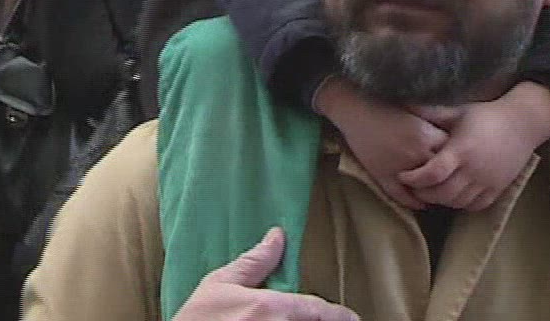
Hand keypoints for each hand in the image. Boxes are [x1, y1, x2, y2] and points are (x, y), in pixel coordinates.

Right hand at [172, 228, 358, 320]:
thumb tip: (277, 237)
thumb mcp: (219, 284)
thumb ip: (253, 262)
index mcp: (272, 307)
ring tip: (306, 319)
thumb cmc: (198, 317)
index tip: (351, 317)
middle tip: (326, 316)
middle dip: (323, 320)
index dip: (340, 314)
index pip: (320, 310)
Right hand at [314, 77, 447, 210]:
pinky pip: (402, 196)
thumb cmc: (386, 108)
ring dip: (432, 196)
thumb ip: (436, 129)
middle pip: (442, 175)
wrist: (355, 109)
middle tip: (452, 185)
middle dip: (447, 181)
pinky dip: (413, 203)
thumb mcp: (417, 114)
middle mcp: (416, 153)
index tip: (458, 166)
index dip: (456, 163)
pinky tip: (419, 204)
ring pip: (425, 189)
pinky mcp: (383, 175)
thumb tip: (454, 144)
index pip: (453, 157)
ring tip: (437, 196)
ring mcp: (399, 167)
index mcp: (427, 137)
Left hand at [399, 83, 549, 210]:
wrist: (522, 124)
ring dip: (440, 200)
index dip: (414, 179)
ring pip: (458, 202)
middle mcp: (474, 170)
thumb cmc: (485, 116)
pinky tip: (451, 195)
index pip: (432, 174)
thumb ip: (429, 112)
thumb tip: (402, 102)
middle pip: (442, 194)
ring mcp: (488, 182)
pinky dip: (461, 205)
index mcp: (461, 151)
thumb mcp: (456, 111)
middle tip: (412, 186)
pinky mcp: (499, 188)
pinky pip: (476, 205)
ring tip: (429, 191)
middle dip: (422, 193)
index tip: (402, 175)